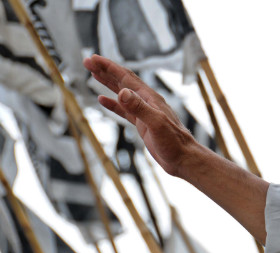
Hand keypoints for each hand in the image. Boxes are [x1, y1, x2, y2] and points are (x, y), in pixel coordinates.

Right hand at [83, 55, 196, 176]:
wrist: (184, 158)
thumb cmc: (174, 142)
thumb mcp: (156, 123)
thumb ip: (139, 108)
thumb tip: (122, 92)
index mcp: (149, 98)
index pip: (126, 78)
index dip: (109, 67)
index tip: (92, 59)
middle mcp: (147, 102)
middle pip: (123, 81)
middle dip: (105, 70)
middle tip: (88, 61)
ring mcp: (145, 112)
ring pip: (122, 93)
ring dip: (108, 83)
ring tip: (94, 74)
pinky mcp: (143, 124)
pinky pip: (124, 110)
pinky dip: (112, 103)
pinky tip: (102, 100)